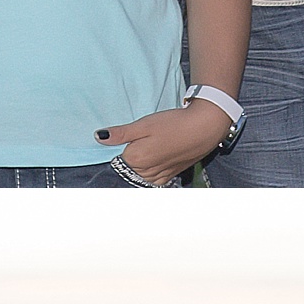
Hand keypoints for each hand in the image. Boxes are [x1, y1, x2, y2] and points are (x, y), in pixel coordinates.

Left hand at [93, 102, 214, 181]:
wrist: (204, 127)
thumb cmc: (173, 123)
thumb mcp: (144, 124)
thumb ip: (121, 133)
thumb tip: (99, 137)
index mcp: (136, 159)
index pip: (117, 162)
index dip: (118, 151)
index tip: (122, 146)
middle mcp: (146, 172)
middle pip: (128, 172)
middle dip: (128, 162)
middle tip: (136, 148)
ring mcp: (159, 175)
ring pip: (141, 177)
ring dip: (139, 170)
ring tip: (147, 154)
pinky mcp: (171, 175)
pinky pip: (154, 181)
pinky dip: (150, 175)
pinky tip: (153, 165)